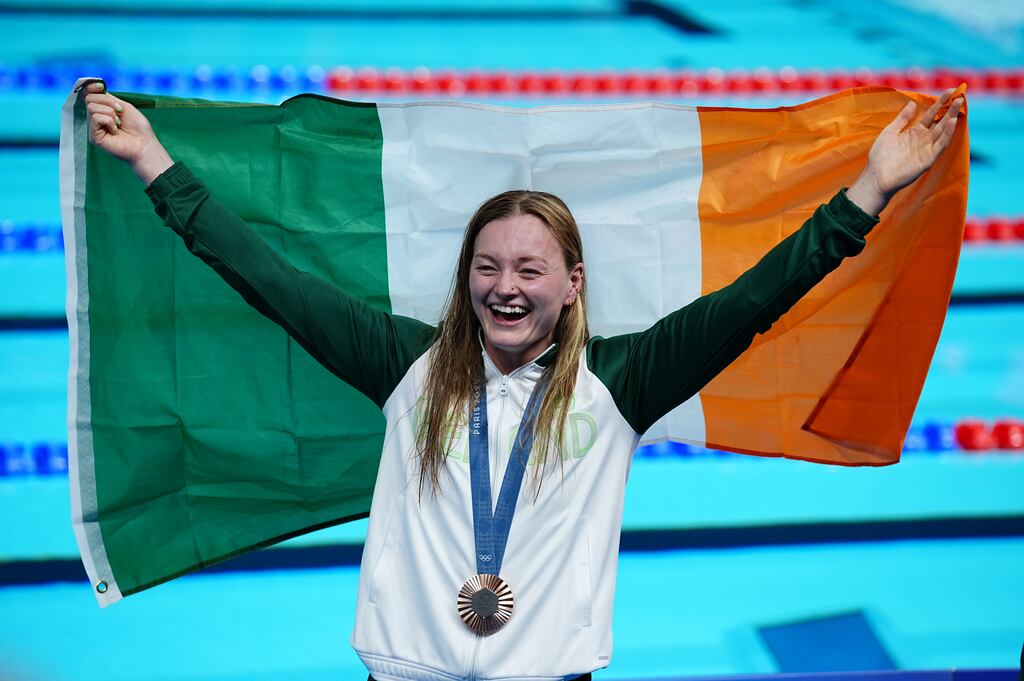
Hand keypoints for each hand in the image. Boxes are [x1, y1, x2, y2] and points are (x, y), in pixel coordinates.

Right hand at [83, 81, 173, 184]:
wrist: (144, 145)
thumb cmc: (138, 128)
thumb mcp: (124, 106)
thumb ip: (108, 97)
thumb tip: (95, 85)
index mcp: (102, 110)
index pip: (89, 94)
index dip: (92, 87)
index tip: (101, 86)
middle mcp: (95, 118)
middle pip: (89, 98)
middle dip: (107, 102)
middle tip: (120, 112)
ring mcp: (93, 128)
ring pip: (91, 107)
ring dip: (110, 113)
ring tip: (119, 124)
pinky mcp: (93, 136)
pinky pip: (95, 118)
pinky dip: (109, 121)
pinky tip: (115, 131)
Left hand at [847, 88, 962, 215]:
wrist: (876, 177)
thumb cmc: (880, 156)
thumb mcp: (890, 132)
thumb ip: (902, 119)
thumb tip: (912, 103)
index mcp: (915, 132)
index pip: (931, 114)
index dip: (940, 102)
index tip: (950, 91)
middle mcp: (924, 139)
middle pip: (940, 121)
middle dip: (950, 108)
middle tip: (960, 95)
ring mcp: (927, 149)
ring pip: (943, 131)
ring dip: (952, 117)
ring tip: (959, 103)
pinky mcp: (928, 159)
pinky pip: (940, 145)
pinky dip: (947, 134)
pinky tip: (952, 123)